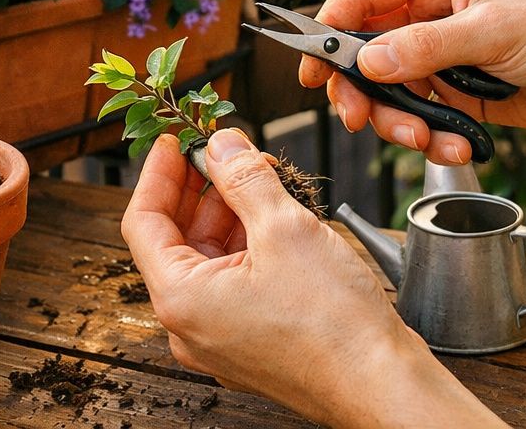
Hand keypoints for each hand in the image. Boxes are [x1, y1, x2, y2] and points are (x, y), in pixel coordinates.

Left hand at [121, 129, 498, 427]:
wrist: (381, 385)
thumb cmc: (335, 325)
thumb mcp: (284, 228)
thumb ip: (244, 178)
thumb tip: (222, 146)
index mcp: (181, 299)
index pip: (144, 221)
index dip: (159, 172)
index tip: (174, 139)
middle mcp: (190, 326)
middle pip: (176, 239)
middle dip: (202, 188)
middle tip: (227, 151)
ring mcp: (219, 337)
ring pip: (209, 259)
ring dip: (229, 214)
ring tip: (261, 178)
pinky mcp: (249, 342)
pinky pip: (233, 282)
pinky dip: (247, 244)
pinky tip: (275, 217)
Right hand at [301, 0, 525, 164]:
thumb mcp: (492, 32)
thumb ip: (426, 47)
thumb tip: (366, 63)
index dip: (329, 29)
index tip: (314, 70)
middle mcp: (426, 10)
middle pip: (362, 50)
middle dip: (362, 90)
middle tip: (362, 120)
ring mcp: (437, 52)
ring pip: (386, 89)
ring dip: (397, 121)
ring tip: (424, 140)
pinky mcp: (451, 89)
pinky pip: (417, 115)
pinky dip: (428, 137)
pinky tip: (455, 147)